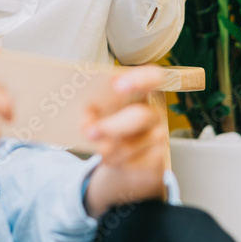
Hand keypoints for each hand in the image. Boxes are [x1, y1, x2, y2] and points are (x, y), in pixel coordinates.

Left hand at [82, 65, 167, 215]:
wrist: (128, 159)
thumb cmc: (111, 123)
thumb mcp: (103, 110)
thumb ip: (95, 105)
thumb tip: (83, 110)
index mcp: (142, 91)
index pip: (154, 77)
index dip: (139, 79)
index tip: (116, 84)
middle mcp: (154, 112)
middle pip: (139, 116)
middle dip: (112, 126)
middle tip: (89, 131)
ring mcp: (157, 137)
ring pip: (129, 146)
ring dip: (105, 148)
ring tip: (91, 143)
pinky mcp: (156, 161)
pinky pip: (131, 164)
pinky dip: (113, 161)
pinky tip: (107, 157)